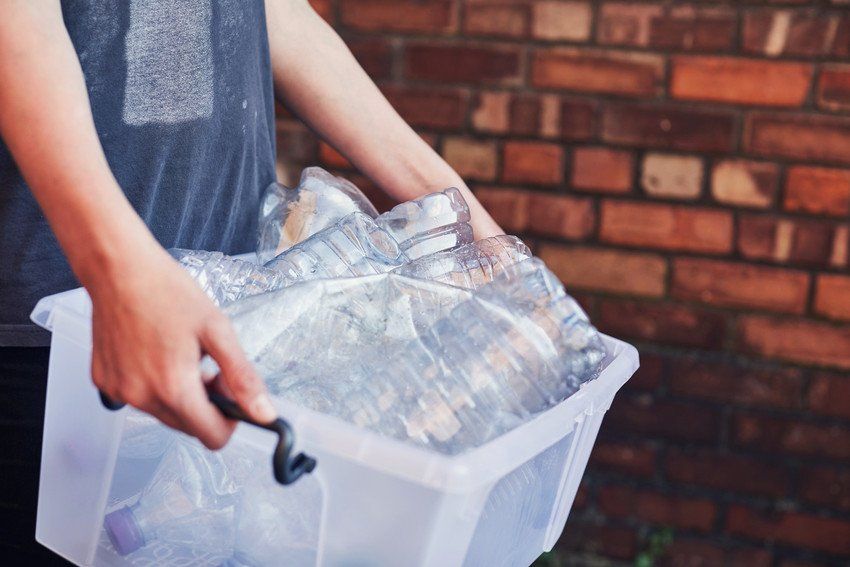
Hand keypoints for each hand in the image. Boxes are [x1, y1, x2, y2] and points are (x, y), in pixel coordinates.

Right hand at [87, 243, 275, 448]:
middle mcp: (141, 397)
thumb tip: (263, 413)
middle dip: (206, 404)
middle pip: (189, 427)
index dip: (230, 420)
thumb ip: (243, 376)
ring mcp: (118, 392)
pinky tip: (157, 353)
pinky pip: (139, 399)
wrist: (119, 269)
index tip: (231, 394)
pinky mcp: (104, 382)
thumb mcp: (218, 330)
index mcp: (173, 388)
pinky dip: (154, 385)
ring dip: (180, 395)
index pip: (212, 437)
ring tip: (183, 355)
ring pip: (165, 414)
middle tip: (208, 365)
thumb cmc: (167, 292)